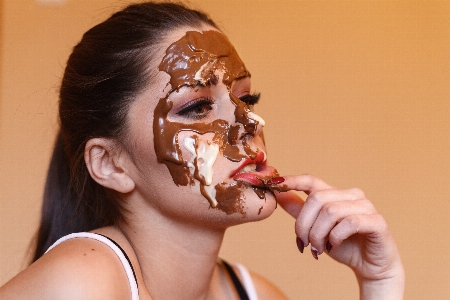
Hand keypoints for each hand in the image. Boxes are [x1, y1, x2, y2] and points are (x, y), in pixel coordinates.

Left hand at [271, 174, 404, 298]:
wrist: (370, 267)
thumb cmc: (343, 245)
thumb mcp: (315, 228)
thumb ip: (299, 210)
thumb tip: (278, 194)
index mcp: (335, 194)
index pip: (311, 181)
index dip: (292, 181)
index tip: (274, 183)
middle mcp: (351, 195)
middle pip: (316, 198)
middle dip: (304, 224)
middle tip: (303, 243)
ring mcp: (366, 206)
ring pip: (330, 211)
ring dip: (318, 234)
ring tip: (318, 249)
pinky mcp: (376, 221)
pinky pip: (349, 223)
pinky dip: (335, 237)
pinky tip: (333, 246)